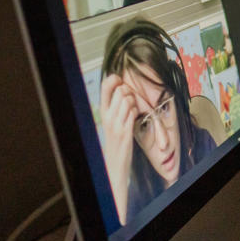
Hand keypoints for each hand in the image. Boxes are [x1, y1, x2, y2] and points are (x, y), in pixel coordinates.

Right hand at [99, 73, 135, 223]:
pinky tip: (134, 117)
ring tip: (132, 111)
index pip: (105, 87)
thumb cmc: (116, 138)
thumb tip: (122, 86)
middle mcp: (107, 116)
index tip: (120, 81)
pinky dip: (136, 111)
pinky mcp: (124, 131)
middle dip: (129, 92)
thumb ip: (115, 104)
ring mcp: (115, 123)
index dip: (114, 79)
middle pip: (120, 91)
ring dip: (134, 102)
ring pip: (128, 100)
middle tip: (130, 101)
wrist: (115, 161)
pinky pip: (133, 112)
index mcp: (103, 112)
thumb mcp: (112, 120)